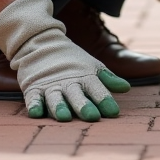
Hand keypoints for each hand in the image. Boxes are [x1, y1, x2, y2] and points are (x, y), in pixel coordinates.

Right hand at [0, 0, 129, 120]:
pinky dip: (34, 105)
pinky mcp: (33, 88)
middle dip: (84, 106)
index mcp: (84, 77)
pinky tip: (36, 113)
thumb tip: (126, 88)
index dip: (105, 100)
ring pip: (55, 98)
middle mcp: (68, 82)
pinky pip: (33, 98)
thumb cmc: (71, 61)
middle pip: (76, 95)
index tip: (113, 112)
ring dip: (60, 107)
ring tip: (65, 117)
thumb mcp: (91, 66)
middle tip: (92, 116)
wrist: (41, 43)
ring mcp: (50, 85)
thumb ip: (108, 79)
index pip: (97, 89)